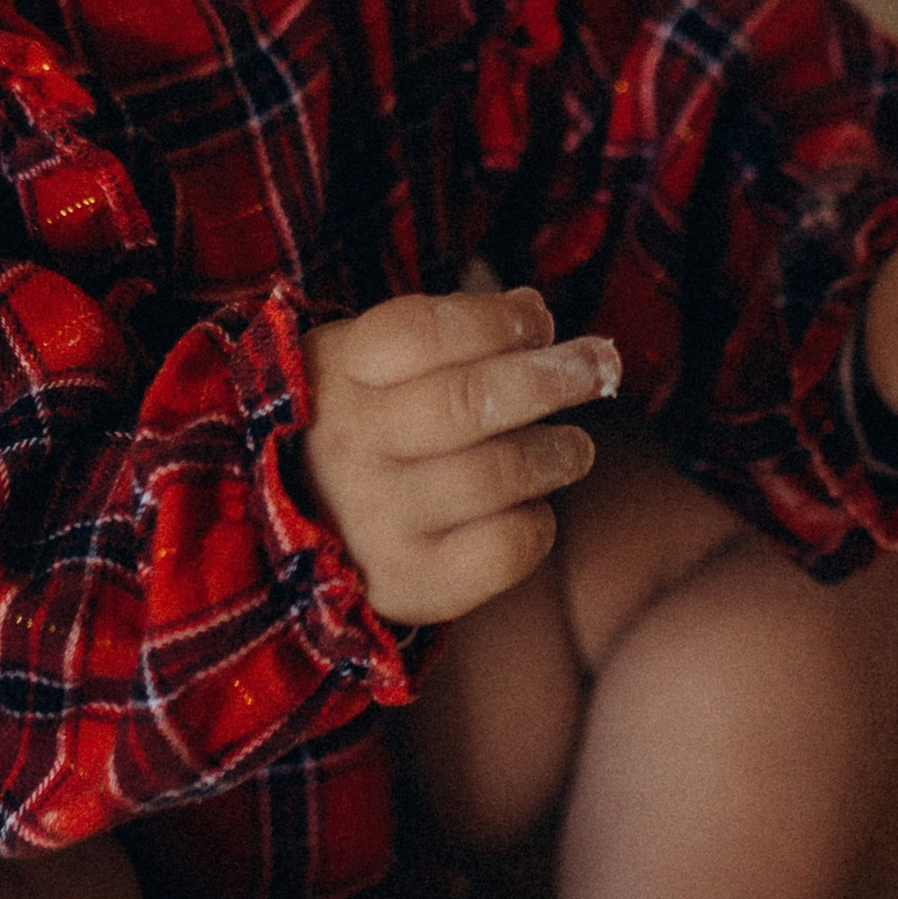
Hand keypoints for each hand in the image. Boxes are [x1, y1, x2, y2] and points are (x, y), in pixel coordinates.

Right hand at [301, 286, 619, 623]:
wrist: (296, 534)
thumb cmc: (362, 428)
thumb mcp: (376, 363)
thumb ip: (452, 332)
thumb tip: (534, 314)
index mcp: (335, 373)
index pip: (420, 332)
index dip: (495, 321)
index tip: (539, 322)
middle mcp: (347, 445)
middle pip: (468, 402)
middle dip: (551, 378)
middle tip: (601, 366)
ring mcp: (375, 520)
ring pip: (496, 474)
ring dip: (557, 452)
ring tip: (574, 448)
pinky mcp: (409, 583)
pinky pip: (504, 548)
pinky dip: (537, 523)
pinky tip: (529, 508)